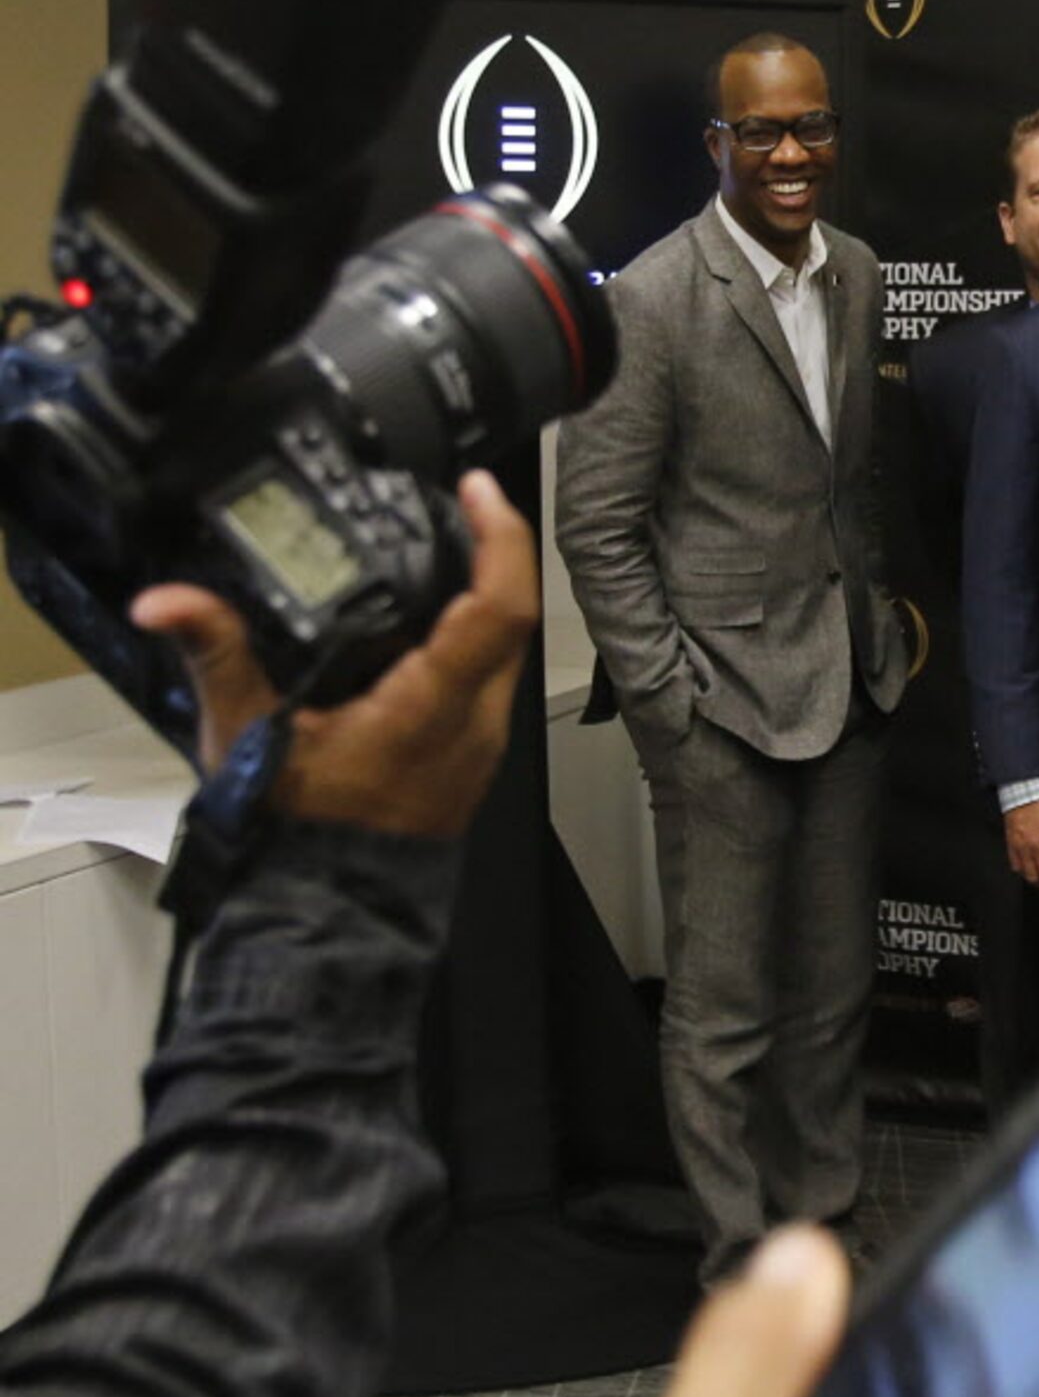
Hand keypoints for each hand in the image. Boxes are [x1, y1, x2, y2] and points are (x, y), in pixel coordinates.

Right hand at [129, 471, 536, 838]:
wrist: (327, 906)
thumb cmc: (295, 835)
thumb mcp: (247, 739)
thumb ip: (215, 657)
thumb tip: (167, 601)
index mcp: (431, 710)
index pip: (497, 610)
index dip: (500, 539)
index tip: (479, 490)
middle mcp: (473, 723)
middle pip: (513, 617)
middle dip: (496, 549)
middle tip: (462, 498)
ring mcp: (481, 740)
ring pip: (506, 647)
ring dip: (488, 588)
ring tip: (452, 535)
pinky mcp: (472, 751)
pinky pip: (491, 674)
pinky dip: (473, 630)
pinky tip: (436, 607)